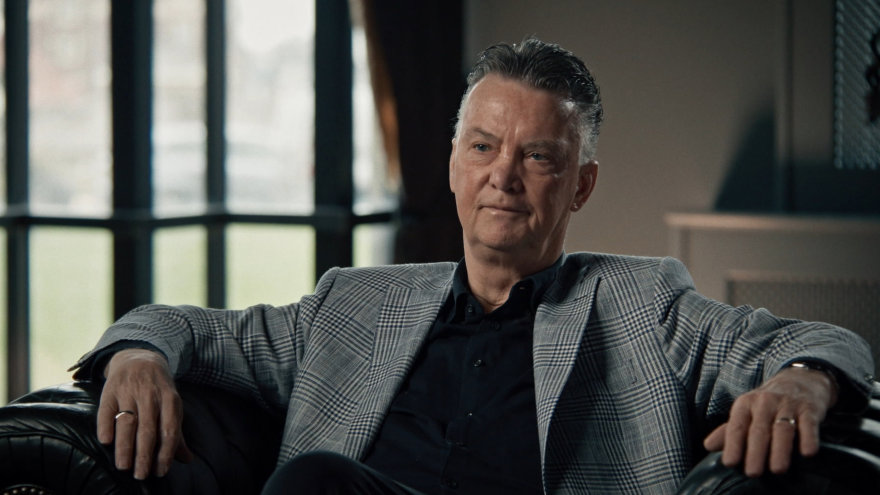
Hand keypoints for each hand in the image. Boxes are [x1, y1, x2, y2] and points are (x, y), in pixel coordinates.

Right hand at [97, 348, 192, 478]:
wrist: (139, 358)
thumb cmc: (158, 390)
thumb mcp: (172, 406)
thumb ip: (177, 434)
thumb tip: (187, 459)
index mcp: (170, 399)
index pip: (169, 430)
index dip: (165, 452)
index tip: (160, 472)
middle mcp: (150, 395)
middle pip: (148, 429)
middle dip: (144, 455)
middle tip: (141, 475)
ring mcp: (129, 391)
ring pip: (127, 422)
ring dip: (125, 446)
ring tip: (123, 466)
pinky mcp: (110, 389)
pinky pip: (106, 410)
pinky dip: (105, 425)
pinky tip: (106, 441)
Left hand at [703, 366, 836, 476]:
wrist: (800, 379)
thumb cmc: (767, 403)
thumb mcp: (746, 412)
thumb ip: (729, 431)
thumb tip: (708, 446)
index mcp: (745, 404)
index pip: (736, 426)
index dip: (732, 444)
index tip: (729, 463)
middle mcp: (764, 402)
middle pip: (759, 429)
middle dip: (755, 452)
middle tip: (753, 472)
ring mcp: (788, 404)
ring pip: (783, 429)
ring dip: (780, 450)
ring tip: (777, 469)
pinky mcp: (810, 408)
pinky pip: (808, 424)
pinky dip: (809, 438)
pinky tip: (807, 453)